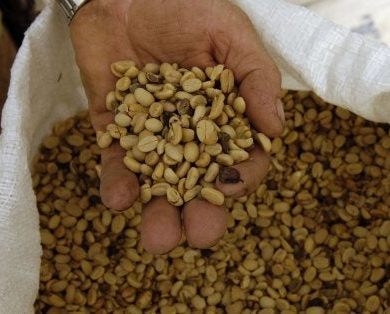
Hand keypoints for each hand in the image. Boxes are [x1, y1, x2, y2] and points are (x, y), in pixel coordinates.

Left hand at [70, 0, 283, 253]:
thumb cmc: (186, 6)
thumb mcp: (231, 34)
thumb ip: (255, 77)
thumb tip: (275, 129)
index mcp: (227, 117)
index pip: (242, 158)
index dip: (242, 177)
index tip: (231, 187)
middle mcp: (191, 135)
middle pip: (200, 184)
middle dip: (201, 214)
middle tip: (199, 237)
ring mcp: (152, 137)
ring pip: (159, 185)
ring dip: (158, 214)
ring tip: (157, 240)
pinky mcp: (114, 130)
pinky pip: (116, 163)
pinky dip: (117, 183)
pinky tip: (118, 199)